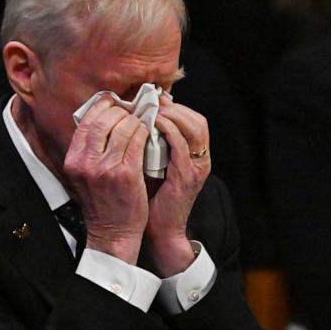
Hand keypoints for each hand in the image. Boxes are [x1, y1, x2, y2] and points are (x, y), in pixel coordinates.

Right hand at [63, 95, 149, 263]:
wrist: (112, 232)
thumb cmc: (101, 201)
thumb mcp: (83, 173)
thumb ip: (88, 148)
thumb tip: (100, 116)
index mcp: (73, 159)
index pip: (86, 120)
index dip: (103, 105)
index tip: (114, 102)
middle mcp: (85, 161)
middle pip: (104, 119)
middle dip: (121, 110)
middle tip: (132, 109)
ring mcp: (105, 167)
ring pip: (124, 127)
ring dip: (136, 120)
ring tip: (143, 120)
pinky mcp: (126, 173)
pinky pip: (138, 140)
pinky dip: (146, 132)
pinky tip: (150, 132)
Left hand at [146, 96, 210, 274]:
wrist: (158, 230)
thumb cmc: (150, 199)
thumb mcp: (150, 166)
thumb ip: (147, 145)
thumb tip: (130, 123)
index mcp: (193, 156)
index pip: (193, 120)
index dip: (174, 106)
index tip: (152, 98)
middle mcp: (200, 159)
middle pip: (197, 120)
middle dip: (174, 106)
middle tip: (152, 99)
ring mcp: (196, 167)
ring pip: (195, 128)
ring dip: (173, 114)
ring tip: (153, 108)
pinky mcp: (187, 176)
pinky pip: (183, 146)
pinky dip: (169, 130)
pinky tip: (154, 124)